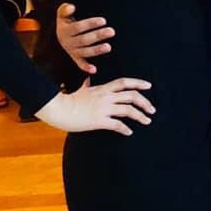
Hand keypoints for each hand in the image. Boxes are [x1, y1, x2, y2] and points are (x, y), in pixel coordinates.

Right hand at [35, 77, 154, 135]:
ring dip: (140, 116)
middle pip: (132, 96)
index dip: (138, 82)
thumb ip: (87, 84)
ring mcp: (103, 109)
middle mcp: (106, 97)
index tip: (149, 86)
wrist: (57, 109)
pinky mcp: (98, 121)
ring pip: (128, 110)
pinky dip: (125, 129)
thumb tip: (88, 77)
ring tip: (147, 121)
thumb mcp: (80, 89)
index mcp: (103, 88)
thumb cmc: (67, 100)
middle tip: (152, 110)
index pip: (125, 82)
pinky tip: (129, 132)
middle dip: (145, 102)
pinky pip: (117, 125)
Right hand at [56, 3, 113, 74]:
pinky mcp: (76, 58)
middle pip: (84, 40)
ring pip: (85, 52)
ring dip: (96, 50)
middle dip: (98, 36)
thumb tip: (71, 7)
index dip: (90, 24)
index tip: (103, 20)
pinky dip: (86, 67)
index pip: (78, 27)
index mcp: (65, 31)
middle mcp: (68, 42)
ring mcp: (73, 51)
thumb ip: (65, 10)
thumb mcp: (63, 14)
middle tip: (112, 31)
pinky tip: (94, 70)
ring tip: (109, 47)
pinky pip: (81, 64)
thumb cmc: (67, 21)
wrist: (61, 35)